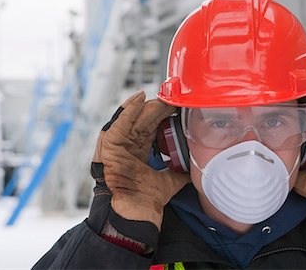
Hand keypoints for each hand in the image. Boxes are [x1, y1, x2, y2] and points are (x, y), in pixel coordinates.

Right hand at [92, 90, 189, 230]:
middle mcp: (127, 146)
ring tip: (160, 96)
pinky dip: (129, 109)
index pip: (150, 128)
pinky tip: (139, 97)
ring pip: (133, 119)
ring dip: (146, 107)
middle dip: (158, 109)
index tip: (175, 107)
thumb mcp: (170, 180)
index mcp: (137, 152)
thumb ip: (180, 173)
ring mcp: (117, 144)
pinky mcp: (110, 145)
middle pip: (143, 121)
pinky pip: (120, 123)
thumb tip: (195, 170)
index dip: (162, 117)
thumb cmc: (148, 199)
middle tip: (172, 98)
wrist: (137, 210)